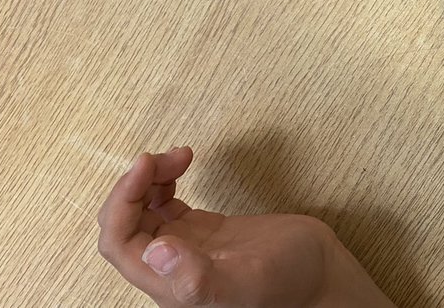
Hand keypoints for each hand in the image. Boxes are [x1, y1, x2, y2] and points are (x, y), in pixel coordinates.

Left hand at [97, 147, 394, 306]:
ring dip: (151, 178)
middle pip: (126, 223)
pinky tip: (185, 164)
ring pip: (145, 210)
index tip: (146, 164)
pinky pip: (169, 204)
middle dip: (136, 184)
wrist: (323, 279)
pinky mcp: (209, 232)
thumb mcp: (244, 283)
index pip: (119, 241)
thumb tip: (155, 251)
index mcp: (171, 283)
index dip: (122, 200)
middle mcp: (173, 266)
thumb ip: (197, 276)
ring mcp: (190, 247)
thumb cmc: (290, 289)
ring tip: (181, 154)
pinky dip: (167, 180)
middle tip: (168, 155)